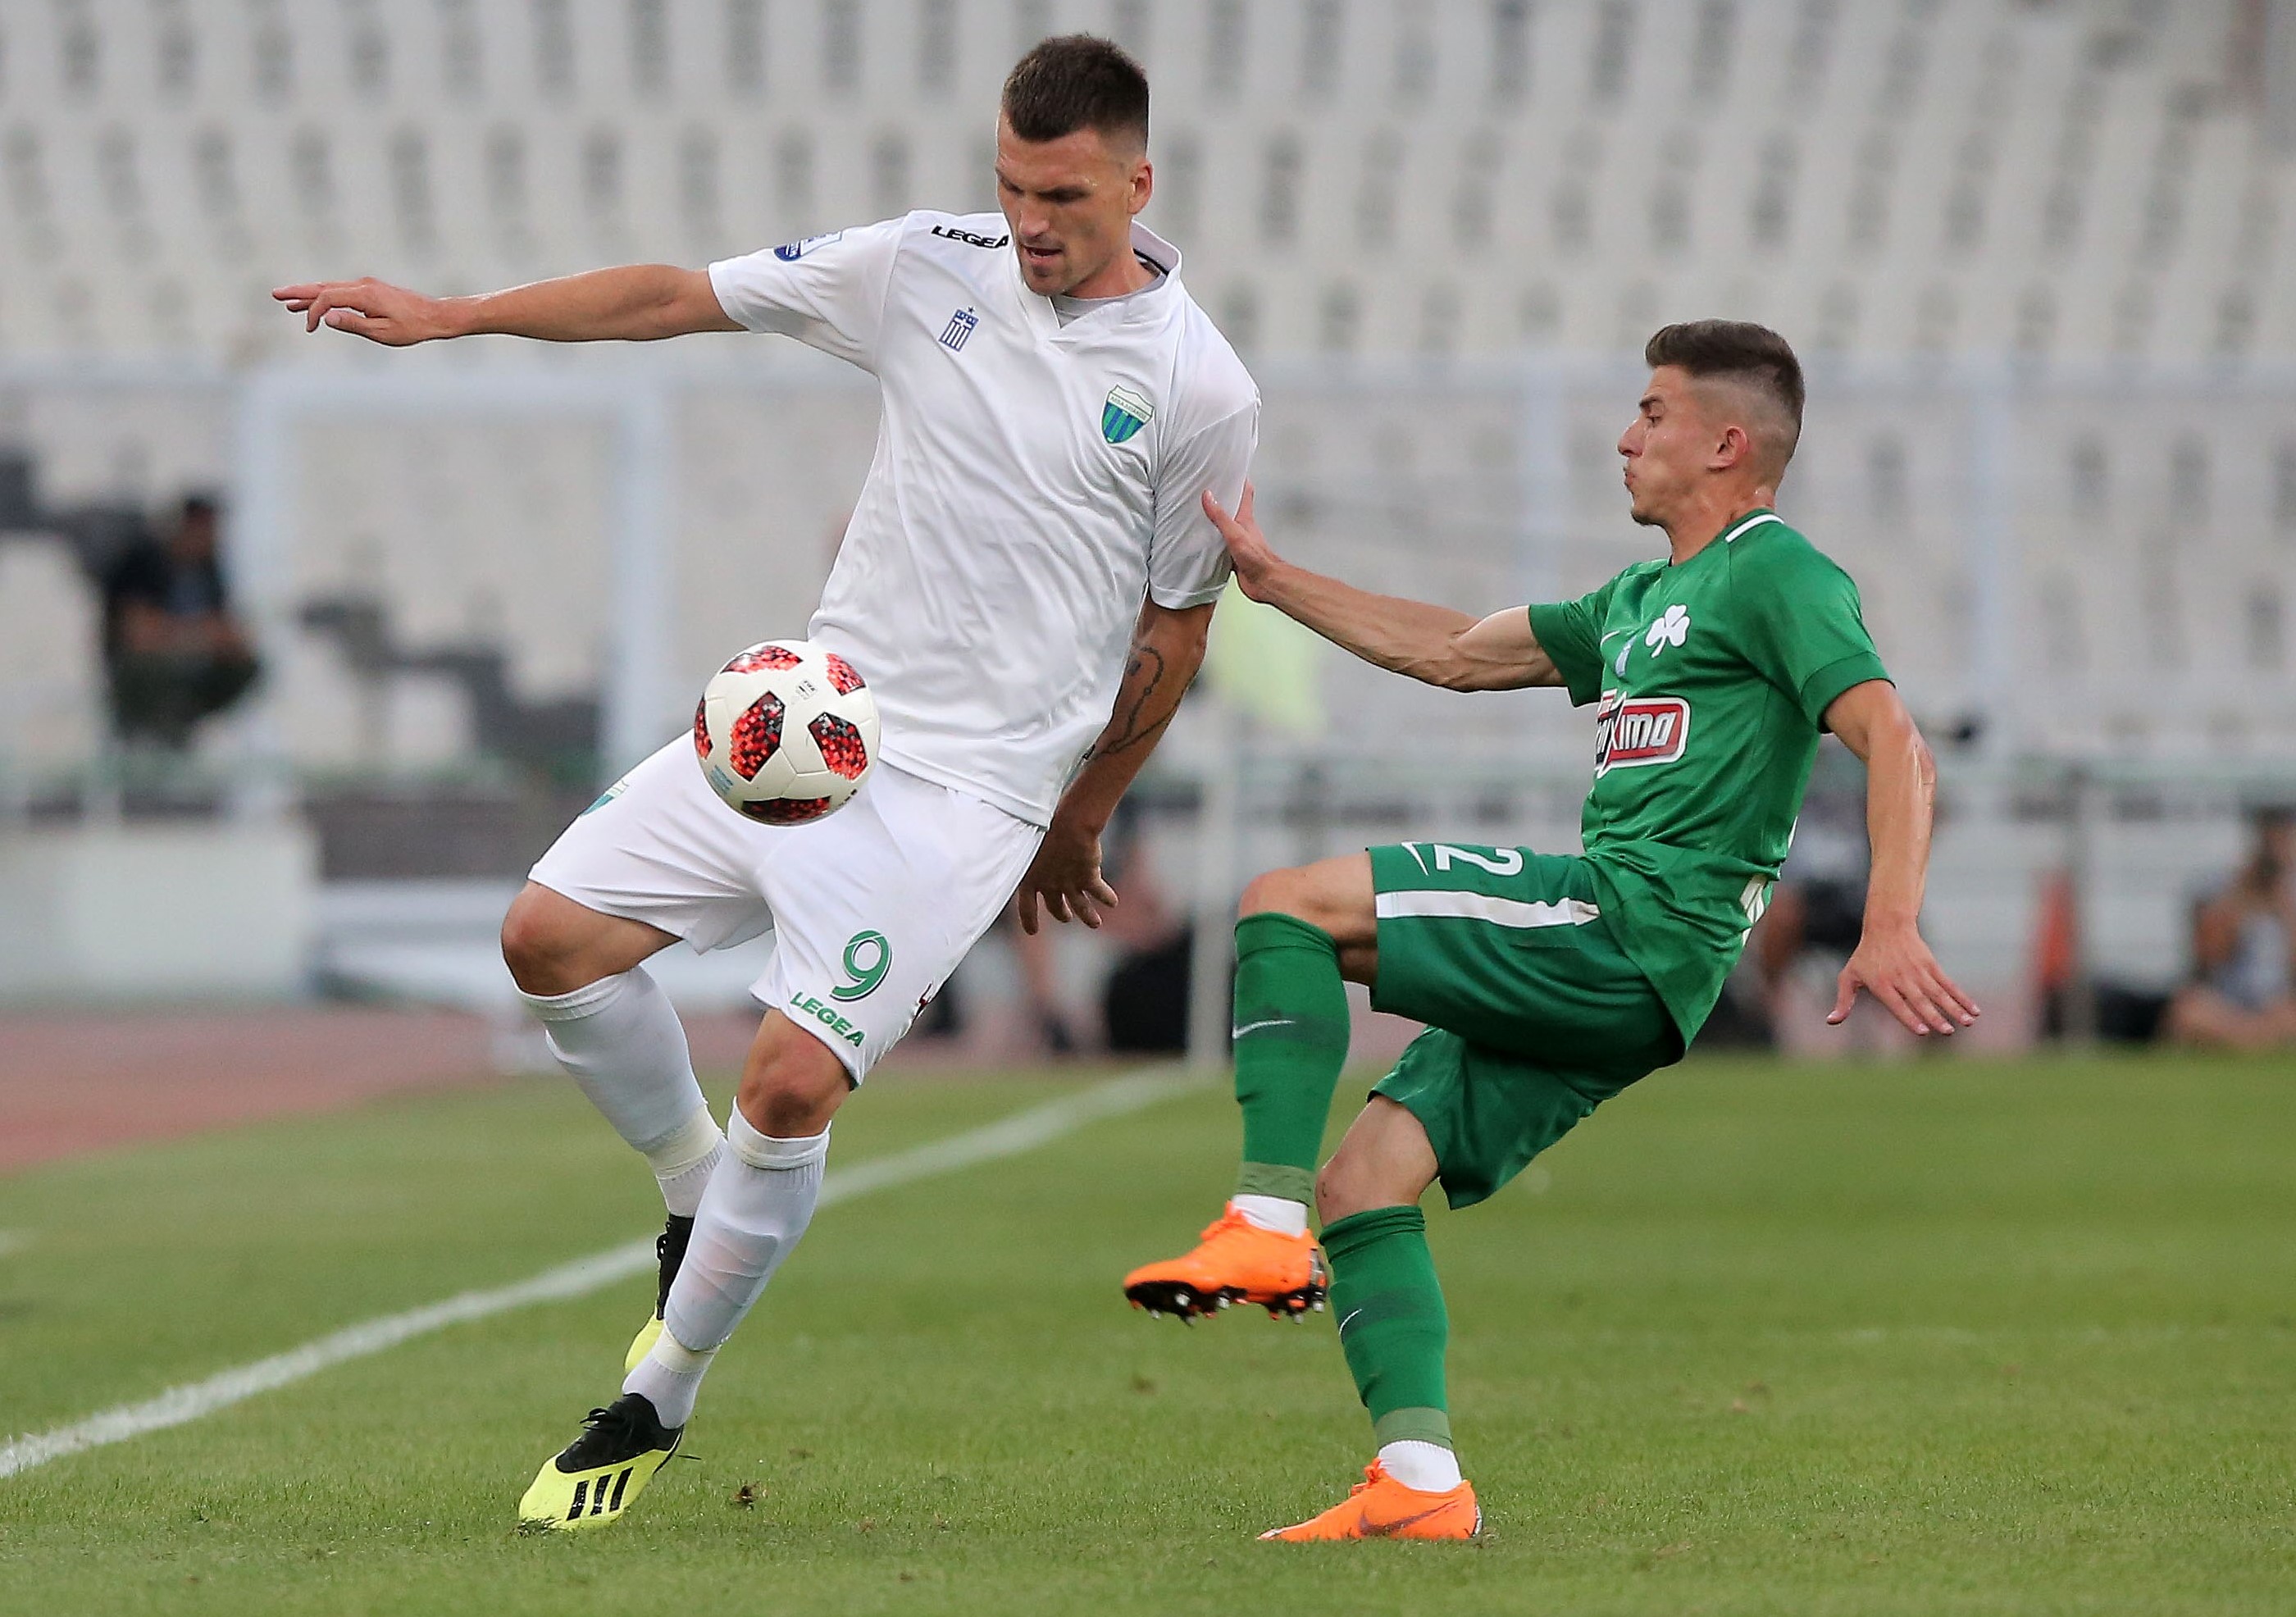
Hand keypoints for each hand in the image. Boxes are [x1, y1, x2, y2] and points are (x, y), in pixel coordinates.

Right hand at [272, 278, 459, 344]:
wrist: (436, 316)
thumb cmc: (412, 328)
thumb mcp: (382, 332)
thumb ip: (352, 324)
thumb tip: (326, 318)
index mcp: (364, 295)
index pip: (327, 299)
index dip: (313, 312)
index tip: (309, 329)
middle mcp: (363, 285)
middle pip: (323, 287)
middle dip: (299, 292)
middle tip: (275, 295)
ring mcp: (367, 286)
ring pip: (331, 289)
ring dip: (310, 295)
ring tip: (288, 302)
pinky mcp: (371, 290)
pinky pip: (342, 292)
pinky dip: (326, 297)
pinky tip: (317, 304)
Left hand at [1015, 816, 1118, 934]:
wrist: (1068, 824)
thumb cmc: (1042, 823)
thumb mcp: (1026, 839)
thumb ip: (1021, 849)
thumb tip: (1002, 844)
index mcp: (1029, 877)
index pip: (1026, 906)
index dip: (1029, 920)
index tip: (1032, 931)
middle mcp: (1049, 885)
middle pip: (1055, 907)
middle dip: (1062, 914)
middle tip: (1066, 917)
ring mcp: (1070, 883)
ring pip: (1081, 908)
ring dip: (1088, 917)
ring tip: (1095, 923)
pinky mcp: (1088, 878)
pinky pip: (1100, 893)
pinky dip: (1107, 897)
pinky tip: (1113, 902)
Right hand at [1201, 483, 1281, 601]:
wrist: (1264, 582)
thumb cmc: (1257, 559)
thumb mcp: (1235, 533)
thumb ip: (1220, 516)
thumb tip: (1208, 496)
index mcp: (1245, 518)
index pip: (1245, 492)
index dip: (1240, 479)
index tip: (1231, 469)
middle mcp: (1242, 528)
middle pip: (1232, 508)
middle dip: (1222, 497)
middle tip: (1210, 487)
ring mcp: (1237, 542)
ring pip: (1224, 527)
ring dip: (1215, 521)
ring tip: (1201, 512)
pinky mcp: (1233, 556)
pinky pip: (1219, 546)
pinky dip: (1211, 542)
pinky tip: (1203, 543)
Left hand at [1829, 918, 1980, 1036]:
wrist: (1887, 925)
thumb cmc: (1865, 955)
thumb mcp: (1849, 976)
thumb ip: (1844, 1000)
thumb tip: (1831, 1021)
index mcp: (1881, 984)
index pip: (1898, 1004)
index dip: (1910, 1018)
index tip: (1923, 1032)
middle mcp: (1901, 978)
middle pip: (1920, 1000)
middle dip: (1935, 1016)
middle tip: (1947, 1031)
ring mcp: (1918, 971)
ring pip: (1938, 993)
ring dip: (1954, 1008)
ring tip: (1967, 1023)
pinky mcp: (1931, 965)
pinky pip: (1948, 983)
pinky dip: (1962, 997)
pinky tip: (1973, 1010)